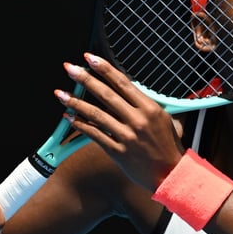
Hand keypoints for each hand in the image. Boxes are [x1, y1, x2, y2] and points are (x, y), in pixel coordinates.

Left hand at [56, 53, 183, 191]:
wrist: (171, 174)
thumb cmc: (169, 146)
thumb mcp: (165, 119)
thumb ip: (147, 105)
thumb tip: (131, 90)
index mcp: (150, 108)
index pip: (122, 83)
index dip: (104, 69)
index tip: (89, 59)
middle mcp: (137, 120)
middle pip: (106, 94)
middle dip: (85, 79)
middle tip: (70, 69)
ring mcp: (126, 136)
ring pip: (96, 114)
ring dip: (75, 102)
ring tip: (60, 94)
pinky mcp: (118, 151)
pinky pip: (94, 135)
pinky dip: (80, 125)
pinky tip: (68, 117)